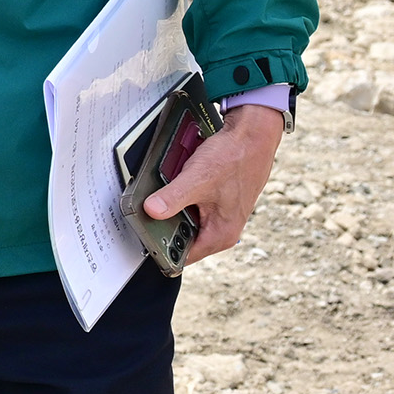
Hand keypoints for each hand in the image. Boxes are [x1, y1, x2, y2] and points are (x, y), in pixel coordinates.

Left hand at [143, 103, 283, 262]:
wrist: (253, 137)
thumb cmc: (234, 158)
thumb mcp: (197, 179)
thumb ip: (173, 198)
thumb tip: (151, 212)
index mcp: (221, 235)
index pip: (183, 257)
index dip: (161, 249)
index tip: (141, 238)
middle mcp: (222, 230)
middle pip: (182, 238)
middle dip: (163, 227)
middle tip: (144, 211)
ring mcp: (220, 216)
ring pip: (185, 220)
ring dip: (171, 209)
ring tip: (162, 194)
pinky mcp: (217, 202)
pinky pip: (191, 206)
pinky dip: (180, 198)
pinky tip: (174, 184)